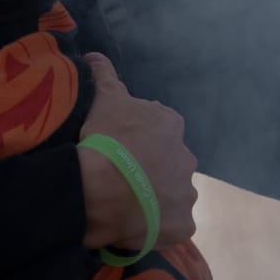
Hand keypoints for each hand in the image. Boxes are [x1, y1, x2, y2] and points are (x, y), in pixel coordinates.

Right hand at [76, 54, 197, 251]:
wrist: (102, 188)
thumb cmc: (105, 139)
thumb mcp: (103, 99)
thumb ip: (103, 74)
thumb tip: (93, 54)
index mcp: (171, 124)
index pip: (159, 130)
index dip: (137, 140)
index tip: (118, 149)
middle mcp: (186, 157)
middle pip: (168, 163)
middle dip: (151, 169)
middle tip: (121, 178)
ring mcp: (187, 193)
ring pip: (173, 195)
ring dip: (156, 198)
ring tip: (126, 205)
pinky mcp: (184, 225)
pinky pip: (172, 225)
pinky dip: (158, 226)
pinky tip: (136, 225)